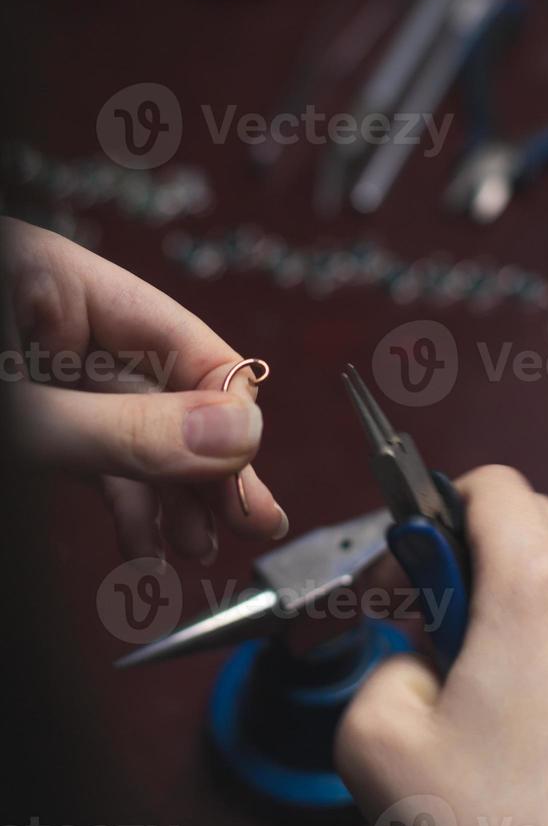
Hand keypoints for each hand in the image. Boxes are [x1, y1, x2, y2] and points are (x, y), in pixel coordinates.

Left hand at [2, 217, 287, 562]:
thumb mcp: (21, 417)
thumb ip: (125, 430)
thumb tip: (239, 435)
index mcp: (54, 279)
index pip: (183, 338)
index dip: (226, 410)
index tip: (246, 474)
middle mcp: (60, 318)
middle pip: (168, 391)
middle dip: (204, 467)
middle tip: (248, 520)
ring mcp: (47, 367)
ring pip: (137, 430)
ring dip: (171, 495)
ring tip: (198, 546)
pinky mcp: (37, 409)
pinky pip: (97, 451)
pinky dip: (125, 500)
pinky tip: (149, 542)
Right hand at [336, 465, 547, 825]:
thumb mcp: (379, 744)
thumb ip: (382, 665)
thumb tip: (423, 661)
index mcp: (539, 595)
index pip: (493, 487)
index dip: (438, 508)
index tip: (415, 564)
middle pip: (535, 518)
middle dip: (476, 548)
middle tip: (441, 616)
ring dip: (522, 589)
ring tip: (490, 668)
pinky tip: (537, 701)